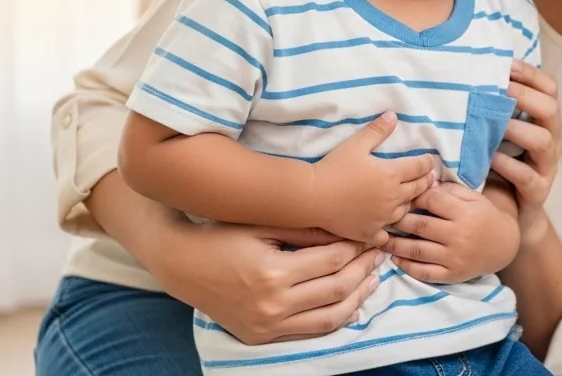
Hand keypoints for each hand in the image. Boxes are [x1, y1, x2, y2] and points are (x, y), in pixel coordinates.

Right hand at [155, 221, 384, 344]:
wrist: (182, 264)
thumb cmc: (222, 235)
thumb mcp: (263, 223)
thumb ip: (306, 230)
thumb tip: (349, 231)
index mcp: (273, 272)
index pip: (332, 260)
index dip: (356, 247)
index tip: (369, 236)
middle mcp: (272, 304)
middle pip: (337, 289)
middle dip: (364, 270)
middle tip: (379, 254)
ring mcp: (267, 326)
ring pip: (330, 318)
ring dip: (358, 298)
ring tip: (373, 279)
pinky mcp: (261, 337)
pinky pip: (310, 333)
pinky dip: (335, 320)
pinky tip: (351, 305)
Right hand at [309, 112, 437, 242]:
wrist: (312, 196)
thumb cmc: (334, 167)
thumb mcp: (355, 144)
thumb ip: (377, 130)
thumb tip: (393, 115)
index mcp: (392, 175)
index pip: (420, 167)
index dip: (428, 163)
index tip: (430, 161)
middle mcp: (393, 198)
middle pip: (419, 189)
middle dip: (426, 181)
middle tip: (431, 178)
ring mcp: (383, 218)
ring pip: (406, 211)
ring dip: (410, 203)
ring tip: (410, 198)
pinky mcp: (371, 233)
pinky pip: (388, 234)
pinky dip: (390, 229)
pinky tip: (388, 225)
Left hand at [382, 182, 520, 283]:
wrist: (503, 246)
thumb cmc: (483, 216)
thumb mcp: (472, 197)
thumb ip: (449, 190)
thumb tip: (424, 184)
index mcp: (464, 212)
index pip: (432, 200)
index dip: (414, 196)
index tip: (402, 194)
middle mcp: (458, 235)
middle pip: (420, 224)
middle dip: (398, 219)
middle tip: (382, 215)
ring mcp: (454, 257)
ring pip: (417, 250)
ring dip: (395, 244)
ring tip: (380, 238)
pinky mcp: (452, 274)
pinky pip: (424, 272)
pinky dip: (407, 266)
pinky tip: (395, 258)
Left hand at [491, 59, 559, 241]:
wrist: (514, 216)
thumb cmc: (503, 167)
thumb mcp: (503, 136)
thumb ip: (497, 111)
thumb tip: (469, 77)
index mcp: (545, 122)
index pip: (550, 89)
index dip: (531, 74)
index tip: (506, 64)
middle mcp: (552, 141)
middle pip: (551, 110)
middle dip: (526, 96)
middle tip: (502, 90)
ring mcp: (546, 167)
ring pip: (544, 141)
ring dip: (519, 129)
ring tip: (498, 124)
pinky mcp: (537, 191)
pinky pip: (527, 177)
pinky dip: (509, 166)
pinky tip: (490, 159)